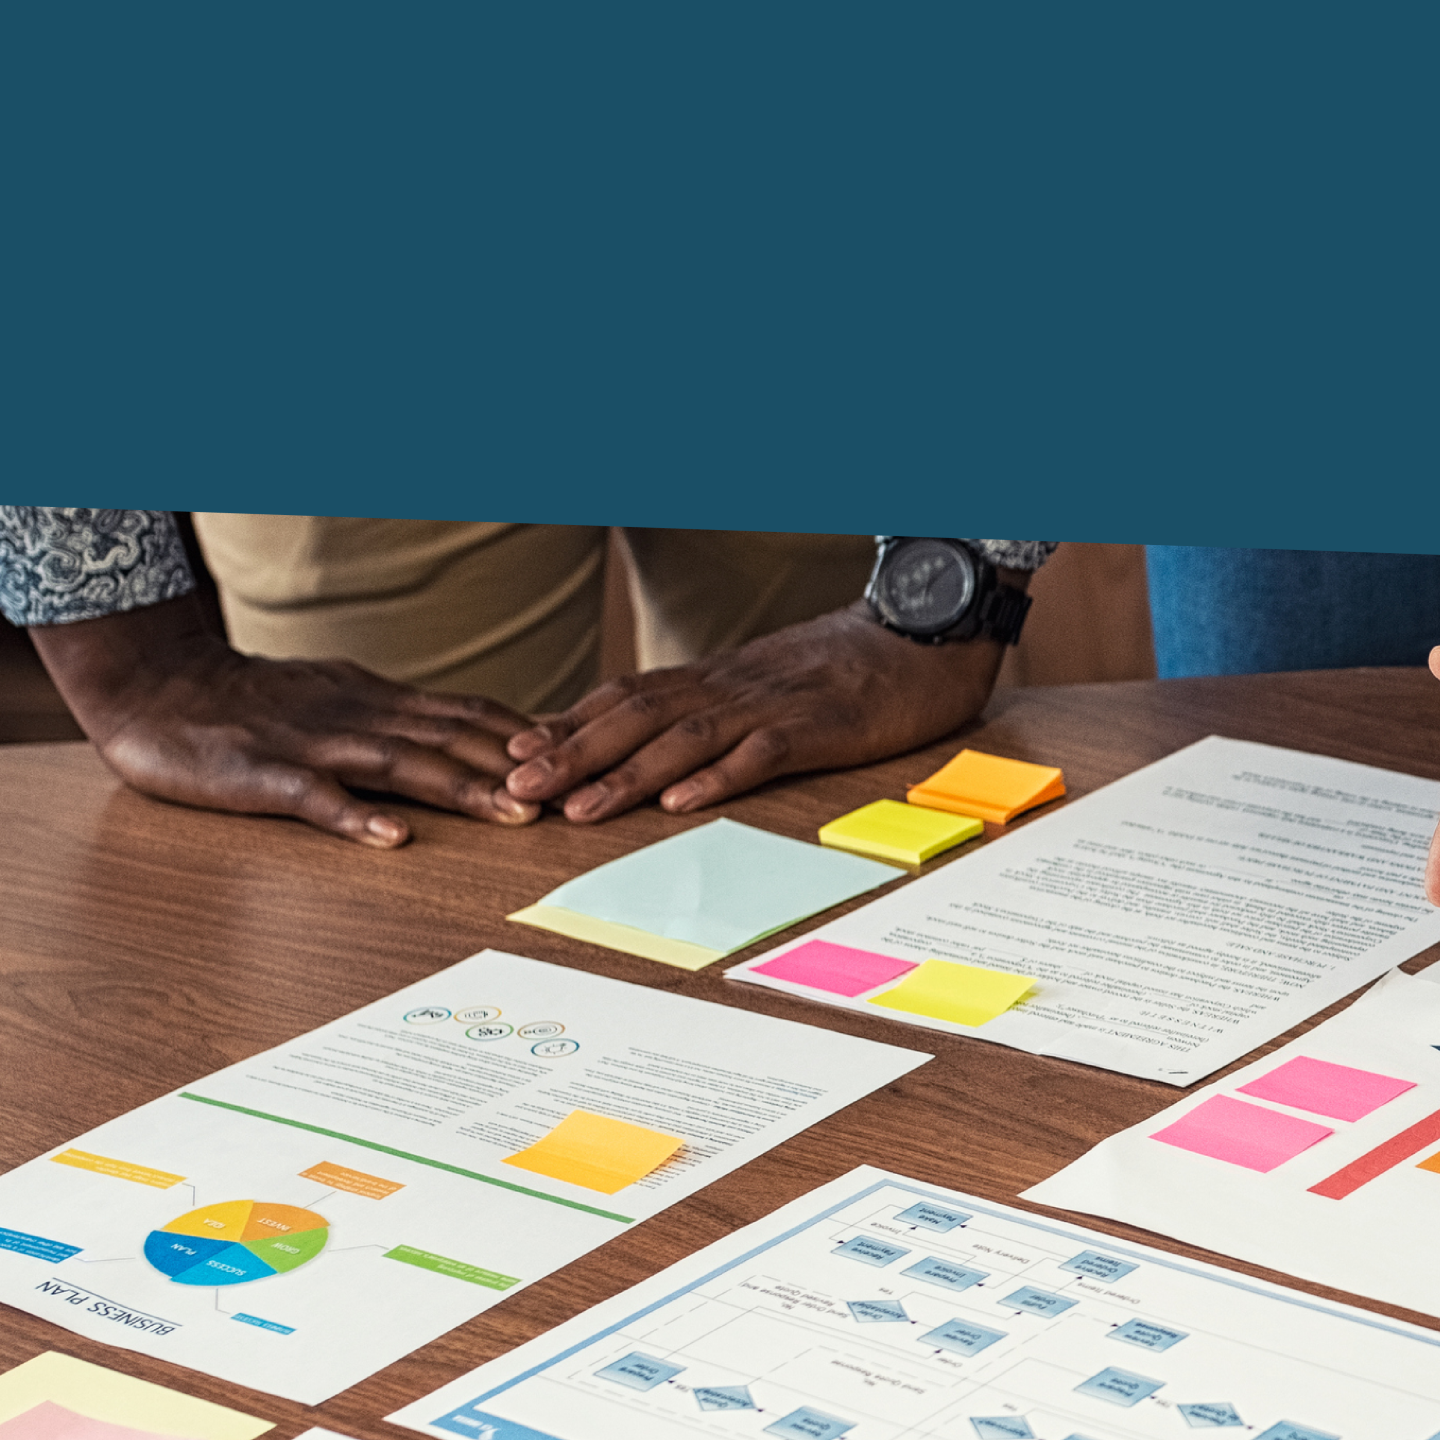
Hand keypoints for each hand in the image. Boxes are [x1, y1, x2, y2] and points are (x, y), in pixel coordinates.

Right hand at [33, 600, 538, 846]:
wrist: (151, 682)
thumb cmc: (246, 700)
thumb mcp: (334, 696)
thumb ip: (395, 717)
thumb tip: (466, 731)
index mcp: (375, 701)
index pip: (468, 713)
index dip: (528, 736)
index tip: (586, 759)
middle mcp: (355, 716)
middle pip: (451, 738)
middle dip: (517, 767)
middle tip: (581, 793)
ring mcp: (308, 744)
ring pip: (399, 764)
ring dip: (461, 789)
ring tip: (516, 814)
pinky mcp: (258, 775)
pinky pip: (312, 797)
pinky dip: (353, 816)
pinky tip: (391, 838)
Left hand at [503, 606, 1007, 821]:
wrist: (926, 630)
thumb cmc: (853, 664)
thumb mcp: (772, 680)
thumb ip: (720, 704)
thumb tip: (663, 740)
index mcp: (718, 678)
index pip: (626, 697)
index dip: (568, 726)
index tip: (513, 755)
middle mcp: (732, 687)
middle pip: (636, 717)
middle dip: (571, 754)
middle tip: (514, 788)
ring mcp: (773, 704)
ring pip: (683, 738)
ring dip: (624, 774)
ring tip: (576, 808)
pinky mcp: (819, 725)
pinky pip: (760, 752)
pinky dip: (716, 777)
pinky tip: (679, 802)